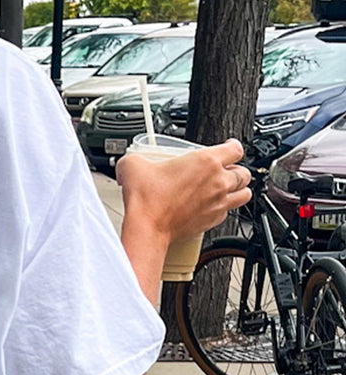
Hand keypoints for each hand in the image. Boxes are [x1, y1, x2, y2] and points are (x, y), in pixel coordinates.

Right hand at [115, 138, 252, 244]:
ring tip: (229, 189)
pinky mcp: (213, 221)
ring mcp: (218, 203)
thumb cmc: (146, 200)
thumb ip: (136, 158)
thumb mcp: (133, 166)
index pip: (236, 149)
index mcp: (206, 161)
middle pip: (244, 172)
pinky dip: (224, 209)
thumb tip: (130, 161)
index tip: (229, 147)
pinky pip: (228, 213)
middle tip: (225, 171)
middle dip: (237, 170)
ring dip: (238, 190)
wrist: (147, 228)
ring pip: (244, 194)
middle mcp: (218, 181)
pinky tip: (212, 207)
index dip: (233, 146)